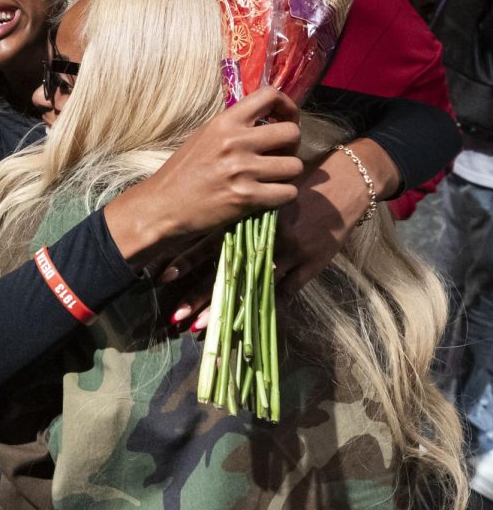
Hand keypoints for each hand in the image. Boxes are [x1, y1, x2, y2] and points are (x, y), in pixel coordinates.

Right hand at [105, 86, 302, 266]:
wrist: (162, 205)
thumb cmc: (181, 172)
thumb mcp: (204, 137)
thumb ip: (234, 128)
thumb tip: (270, 124)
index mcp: (224, 122)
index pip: (269, 96)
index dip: (287, 106)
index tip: (285, 119)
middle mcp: (235, 142)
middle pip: (292, 133)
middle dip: (291, 146)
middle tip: (278, 156)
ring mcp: (242, 170)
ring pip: (294, 166)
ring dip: (287, 175)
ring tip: (270, 180)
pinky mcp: (247, 198)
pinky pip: (288, 193)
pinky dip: (281, 196)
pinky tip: (267, 197)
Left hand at [161, 135, 398, 327]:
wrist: (345, 181)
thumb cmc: (297, 184)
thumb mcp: (264, 191)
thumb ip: (238, 209)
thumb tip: (199, 223)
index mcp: (250, 215)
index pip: (212, 241)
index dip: (188, 260)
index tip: (164, 276)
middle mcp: (267, 235)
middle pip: (228, 270)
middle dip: (201, 295)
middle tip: (176, 316)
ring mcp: (291, 253)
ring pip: (254, 287)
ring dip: (227, 310)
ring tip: (201, 329)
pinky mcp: (312, 264)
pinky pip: (286, 293)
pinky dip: (265, 309)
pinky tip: (247, 329)